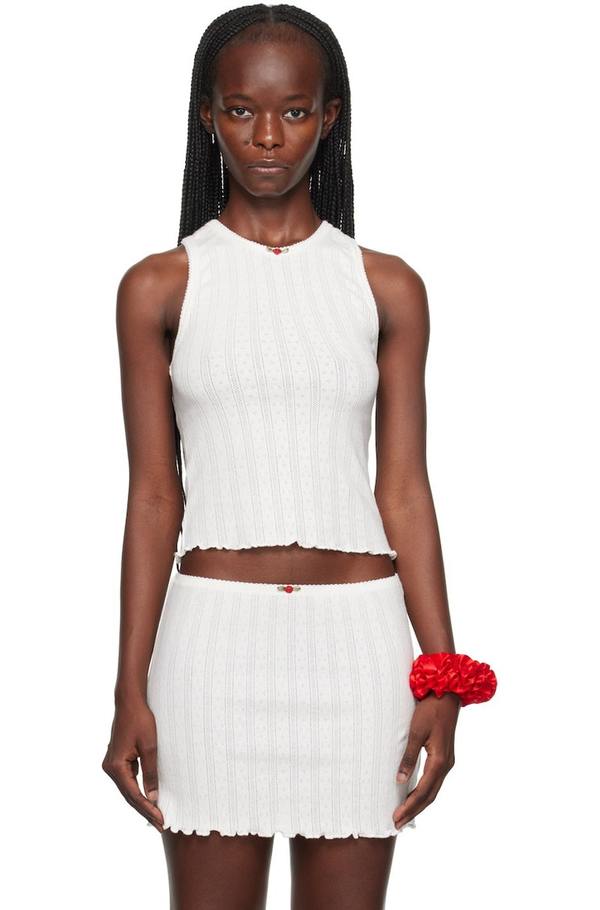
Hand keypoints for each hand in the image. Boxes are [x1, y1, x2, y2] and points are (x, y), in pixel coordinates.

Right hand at [101, 696, 163, 831]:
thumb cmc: (141, 720)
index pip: (134, 794)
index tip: (161, 820)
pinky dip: (138, 790)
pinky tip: (149, 797)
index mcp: (116, 766)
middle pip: (129, 795)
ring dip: (141, 801)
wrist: (129, 701)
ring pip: (128, 789)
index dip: (148, 809)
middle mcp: (110, 768)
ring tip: (156, 815)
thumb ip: (151, 773)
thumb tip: (153, 797)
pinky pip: (128, 780)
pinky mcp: (117, 760)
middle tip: (161, 824)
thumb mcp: (150, 747)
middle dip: (145, 810)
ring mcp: (112, 764)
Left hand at [393, 691, 459, 828]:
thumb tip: (399, 781)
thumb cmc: (430, 710)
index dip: (409, 807)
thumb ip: (408, 756)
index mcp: (439, 761)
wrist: (447, 694)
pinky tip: (415, 796)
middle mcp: (446, 765)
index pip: (422, 792)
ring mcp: (447, 762)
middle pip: (429, 796)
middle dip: (413, 811)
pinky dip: (424, 792)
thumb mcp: (416, 731)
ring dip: (419, 804)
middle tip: (397, 823)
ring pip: (433, 790)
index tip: (396, 818)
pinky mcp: (445, 757)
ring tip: (404, 815)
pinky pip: (435, 781)